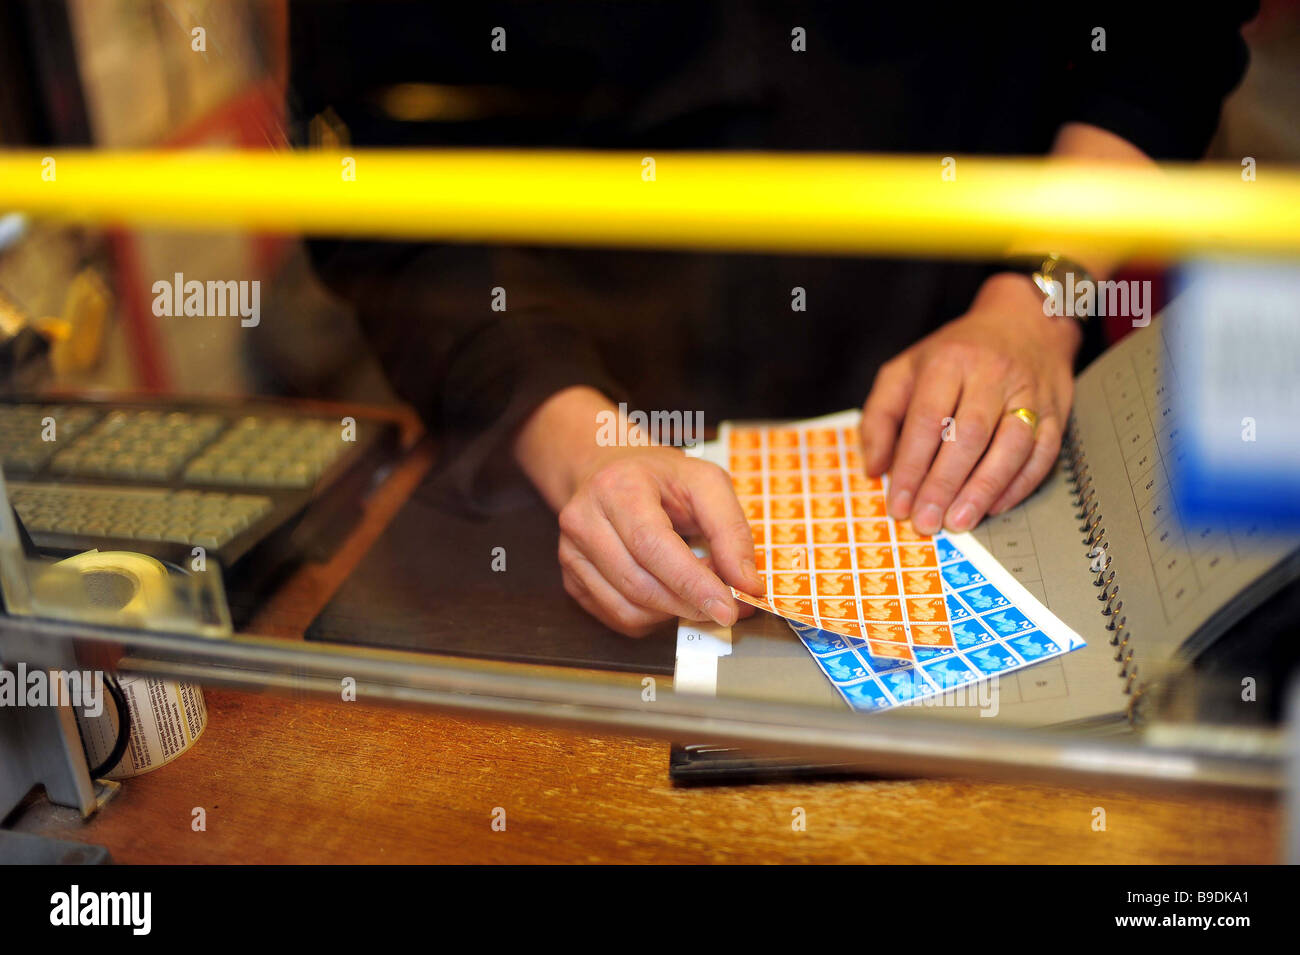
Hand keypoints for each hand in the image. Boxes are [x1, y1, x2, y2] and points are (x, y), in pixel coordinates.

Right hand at [514, 387, 762, 636]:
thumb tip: (747, 584)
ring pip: (628, 609)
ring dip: (673, 612)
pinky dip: (653, 617)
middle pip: (640, 584)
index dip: (692, 583)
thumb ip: (731, 530)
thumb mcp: (706, 483)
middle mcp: (585, 520)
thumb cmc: (659, 477)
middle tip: (728, 604)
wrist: (608, 471)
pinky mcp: (571, 578)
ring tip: (697, 590)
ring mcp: (571, 552)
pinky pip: (617, 617)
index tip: (728, 608)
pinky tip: (669, 594)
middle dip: (690, 603)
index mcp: (618, 488)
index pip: (653, 546)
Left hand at [860, 274, 1080, 534]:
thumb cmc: (957, 353)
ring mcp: (1028, 393)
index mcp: (948, 361)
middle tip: (926, 521)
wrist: (1025, 321)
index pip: (927, 420)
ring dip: (983, 490)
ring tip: (959, 521)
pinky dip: (1019, 484)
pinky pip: (1043, 453)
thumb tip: (874, 466)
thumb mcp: (906, 369)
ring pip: (1010, 446)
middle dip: (944, 485)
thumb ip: (881, 415)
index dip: (911, 467)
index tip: (898, 503)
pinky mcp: (1055, 411)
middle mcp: (991, 374)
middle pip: (969, 436)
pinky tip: (995, 506)